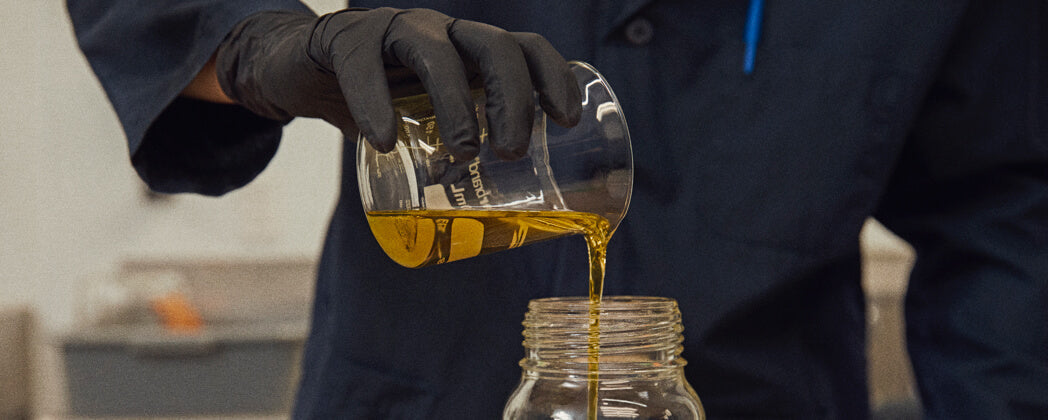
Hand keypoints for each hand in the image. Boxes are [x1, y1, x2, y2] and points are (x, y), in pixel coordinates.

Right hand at [215, 8, 581, 160]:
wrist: (300, 72)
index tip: (568, 121)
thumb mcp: (427, 124)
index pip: (526, 49)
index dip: (554, 77)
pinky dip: (375, 102)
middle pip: (496, 47)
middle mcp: (442, 32)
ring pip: (438, 52)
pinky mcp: (345, 39)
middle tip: (513, 151)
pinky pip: (362, 64)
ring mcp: (395, 30)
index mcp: (470, 51)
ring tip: (464, 153)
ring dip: (457, 102)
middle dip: (514, 98)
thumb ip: (457, 154)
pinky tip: (384, 140)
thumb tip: (499, 225)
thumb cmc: (380, 101)